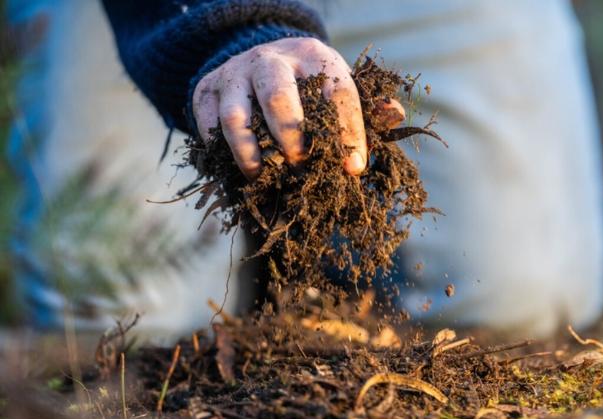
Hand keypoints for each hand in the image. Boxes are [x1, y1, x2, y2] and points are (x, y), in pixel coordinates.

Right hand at [192, 37, 404, 178]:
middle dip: (292, 138)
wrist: (258, 60)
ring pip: (236, 116)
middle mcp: (272, 59)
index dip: (348, 132)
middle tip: (302, 165)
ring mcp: (235, 73)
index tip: (354, 168)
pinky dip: (222, 153)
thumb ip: (369, 106)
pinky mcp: (206, 90)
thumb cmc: (310, 86)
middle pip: (278, 96)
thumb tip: (394, 114)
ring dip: (250, 153)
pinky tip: (241, 171)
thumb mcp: (340, 87)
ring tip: (263, 176)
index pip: (338, 92)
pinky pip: (208, 126)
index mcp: (315, 57)